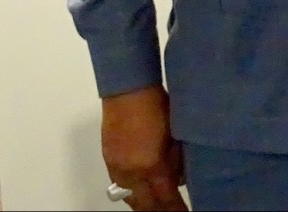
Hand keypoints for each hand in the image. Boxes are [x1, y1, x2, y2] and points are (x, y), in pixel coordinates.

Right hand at [100, 85, 187, 210]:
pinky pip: (120, 185)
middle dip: (159, 211)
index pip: (165, 199)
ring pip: (129, 197)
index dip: (176, 209)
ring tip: (157, 207)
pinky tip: (140, 191)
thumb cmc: (157, 105)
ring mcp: (116, 167)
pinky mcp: (108, 160)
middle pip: (144, 205)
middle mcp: (131, 172)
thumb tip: (179, 179)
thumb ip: (178, 161)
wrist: (128, 89)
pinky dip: (131, 192)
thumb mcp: (176, 134)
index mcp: (151, 166)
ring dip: (144, 205)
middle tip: (172, 211)